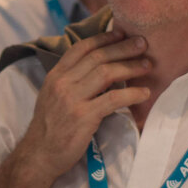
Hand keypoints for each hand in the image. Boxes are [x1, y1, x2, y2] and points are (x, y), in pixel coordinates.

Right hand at [11, 30, 150, 182]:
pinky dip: (132, 94)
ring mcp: (72, 99)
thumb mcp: (53, 97)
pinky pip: (113, 99)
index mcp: (55, 75)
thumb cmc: (50, 128)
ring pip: (106, 73)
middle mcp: (62, 83)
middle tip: (143, 43)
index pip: (81, 48)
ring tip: (147, 66)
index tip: (121, 32)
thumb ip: (72, 81)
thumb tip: (99, 69)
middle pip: (98, 57)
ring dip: (130, 67)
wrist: (39, 155)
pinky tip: (144, 93)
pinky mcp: (83, 116)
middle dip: (123, 48)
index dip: (103, 38)